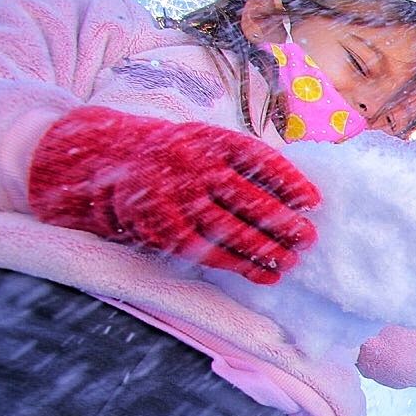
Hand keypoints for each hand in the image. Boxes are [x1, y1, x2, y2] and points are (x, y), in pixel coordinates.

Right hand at [27, 106, 318, 284]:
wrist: (101, 159)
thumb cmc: (172, 154)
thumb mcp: (204, 142)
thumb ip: (242, 163)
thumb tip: (297, 195)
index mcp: (210, 140)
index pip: (261, 161)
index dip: (290, 183)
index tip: (314, 201)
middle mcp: (193, 166)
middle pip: (250, 200)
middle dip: (284, 223)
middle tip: (309, 238)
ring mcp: (176, 197)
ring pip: (232, 231)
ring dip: (267, 250)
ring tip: (291, 262)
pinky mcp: (162, 227)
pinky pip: (209, 251)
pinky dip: (240, 266)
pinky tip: (264, 274)